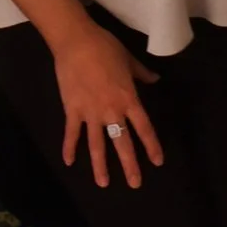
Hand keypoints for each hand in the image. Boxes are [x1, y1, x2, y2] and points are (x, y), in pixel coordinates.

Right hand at [49, 21, 163, 188]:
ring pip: (97, 145)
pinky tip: (69, 162)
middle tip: (135, 184)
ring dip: (100, 165)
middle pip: (122, 143)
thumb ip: (142, 74)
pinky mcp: (72, 110)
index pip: (144, 128)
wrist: (76, 42)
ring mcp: (90, 113)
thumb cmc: (106, 48)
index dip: (151, 146)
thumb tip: (156, 79)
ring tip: (103, 183)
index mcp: (129, 99)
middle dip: (129, 165)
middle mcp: (112, 111)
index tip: (157, 162)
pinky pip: (72, 133)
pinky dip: (69, 148)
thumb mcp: (129, 60)